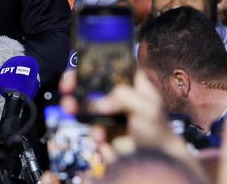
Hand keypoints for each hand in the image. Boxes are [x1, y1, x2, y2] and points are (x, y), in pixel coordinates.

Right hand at [58, 69, 206, 180]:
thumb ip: (124, 98)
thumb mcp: (147, 107)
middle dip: (74, 89)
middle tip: (68, 96)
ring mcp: (108, 113)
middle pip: (88, 85)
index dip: (87, 67)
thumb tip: (99, 103)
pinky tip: (102, 138)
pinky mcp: (103, 130)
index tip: (74, 74)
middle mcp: (115, 94)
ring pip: (84, 107)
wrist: (156, 159)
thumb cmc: (159, 128)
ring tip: (81, 118)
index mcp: (128, 82)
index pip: (105, 67)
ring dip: (77, 111)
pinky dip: (93, 133)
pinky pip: (90, 128)